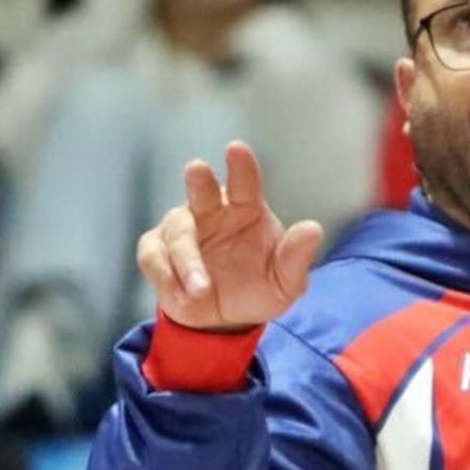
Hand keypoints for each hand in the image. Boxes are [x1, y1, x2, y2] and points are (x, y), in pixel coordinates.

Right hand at [136, 141, 323, 332]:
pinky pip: (155, 257)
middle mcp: (211, 211)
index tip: (236, 149)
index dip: (240, 166)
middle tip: (197, 169)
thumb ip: (296, 257)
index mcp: (246, 208)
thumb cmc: (258, 289)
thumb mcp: (285, 281)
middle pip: (202, 190)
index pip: (245, 182)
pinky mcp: (156, 250)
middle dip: (199, 180)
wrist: (224, 320)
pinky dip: (167, 276)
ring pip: (178, 233)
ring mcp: (181, 228)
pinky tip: (184, 295)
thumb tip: (314, 230)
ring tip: (202, 290)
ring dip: (187, 261)